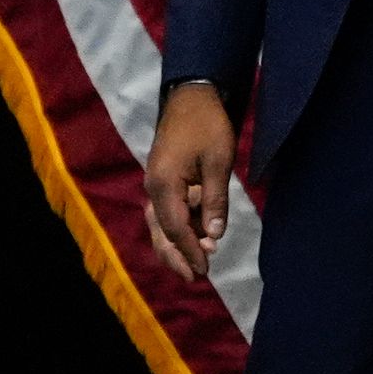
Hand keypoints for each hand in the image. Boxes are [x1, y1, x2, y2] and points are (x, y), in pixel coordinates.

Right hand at [142, 84, 235, 282]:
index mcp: (163, 185)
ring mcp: (156, 184)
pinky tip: (196, 238)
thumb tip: (214, 236)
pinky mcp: (164, 179)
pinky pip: (168, 211)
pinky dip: (180, 227)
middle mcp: (153, 189)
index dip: (190, 251)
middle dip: (177, 256)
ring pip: (162, 224)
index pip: (176, 228)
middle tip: (196, 277)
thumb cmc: (208, 126)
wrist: (192, 96)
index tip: (205, 269)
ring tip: (194, 265)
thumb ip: (214, 200)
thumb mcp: (218, 162)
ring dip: (178, 244)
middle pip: (162, 232)